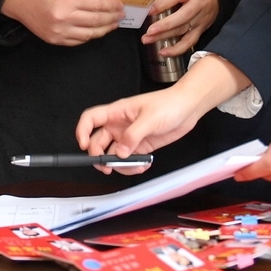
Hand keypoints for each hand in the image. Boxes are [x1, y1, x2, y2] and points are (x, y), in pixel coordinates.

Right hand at [1, 0, 124, 45]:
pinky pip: (78, 40)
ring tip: (113, 24)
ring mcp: (59, 31)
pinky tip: (96, 30)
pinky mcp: (54, 39)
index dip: (111, 5)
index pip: (97, 5)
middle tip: (121, 15)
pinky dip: (89, 36)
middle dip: (112, 17)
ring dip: (104, 29)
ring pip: (89, 34)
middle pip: (96, 20)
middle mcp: (64, 17)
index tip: (120, 5)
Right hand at [75, 53, 249, 167]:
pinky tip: (143, 165)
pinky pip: (129, 159)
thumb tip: (119, 152)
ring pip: (113, 154)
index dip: (83, 132)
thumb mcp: (149, 118)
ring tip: (132, 166)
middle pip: (99, 141)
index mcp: (117, 112)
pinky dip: (133, 166)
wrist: (188, 108)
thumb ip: (133, 136)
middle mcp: (120, 125)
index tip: (83, 146)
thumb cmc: (169, 104)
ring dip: (119, 164)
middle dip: (100, 155)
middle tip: (107, 166)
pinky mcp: (140, 146)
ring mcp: (129, 136)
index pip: (91, 119)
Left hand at [141, 0, 218, 55]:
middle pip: (183, 17)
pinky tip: (164, 52)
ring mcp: (200, 19)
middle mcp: (198, 4)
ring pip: (183, 30)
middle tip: (149, 31)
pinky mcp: (201, 30)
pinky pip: (189, 42)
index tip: (150, 10)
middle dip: (165, 25)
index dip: (164, 3)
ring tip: (148, 40)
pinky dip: (177, 49)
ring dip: (165, 37)